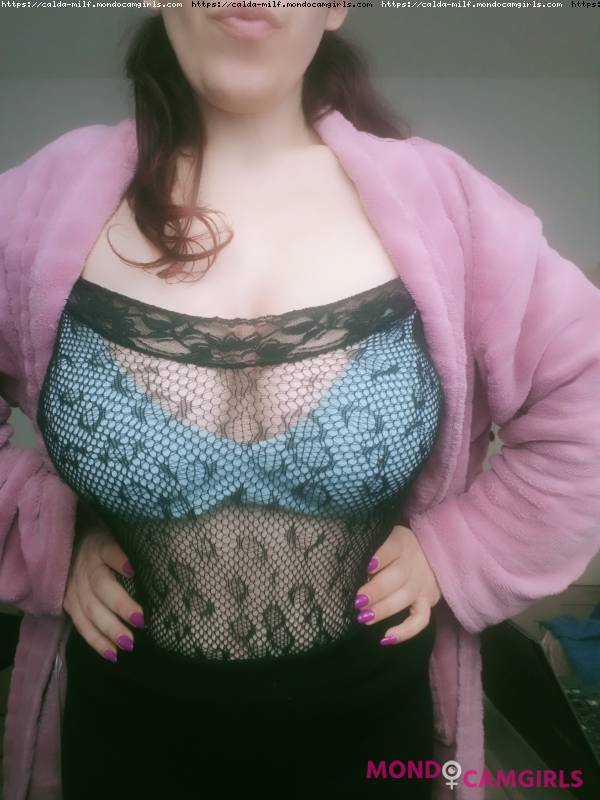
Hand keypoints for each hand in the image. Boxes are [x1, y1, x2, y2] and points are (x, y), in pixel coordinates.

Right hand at [63, 516, 144, 662]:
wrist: (65, 548)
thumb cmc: (100, 544)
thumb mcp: (112, 536)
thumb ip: (128, 548)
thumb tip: (160, 560)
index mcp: (98, 548)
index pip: (108, 551)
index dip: (118, 560)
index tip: (131, 570)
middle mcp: (85, 569)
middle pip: (102, 588)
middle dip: (120, 606)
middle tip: (140, 621)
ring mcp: (75, 589)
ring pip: (91, 611)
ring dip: (110, 629)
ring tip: (129, 644)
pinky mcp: (68, 605)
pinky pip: (82, 626)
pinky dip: (97, 642)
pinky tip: (113, 654)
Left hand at [353, 524, 441, 645]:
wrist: (432, 553)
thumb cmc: (399, 547)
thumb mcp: (388, 537)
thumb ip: (374, 548)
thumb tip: (349, 567)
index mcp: (401, 543)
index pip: (392, 548)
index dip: (381, 557)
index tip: (367, 567)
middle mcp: (413, 564)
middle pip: (396, 577)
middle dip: (376, 590)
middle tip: (358, 601)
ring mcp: (422, 584)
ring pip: (405, 598)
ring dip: (384, 609)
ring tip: (364, 618)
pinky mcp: (428, 601)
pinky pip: (420, 620)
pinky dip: (405, 631)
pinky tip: (386, 638)